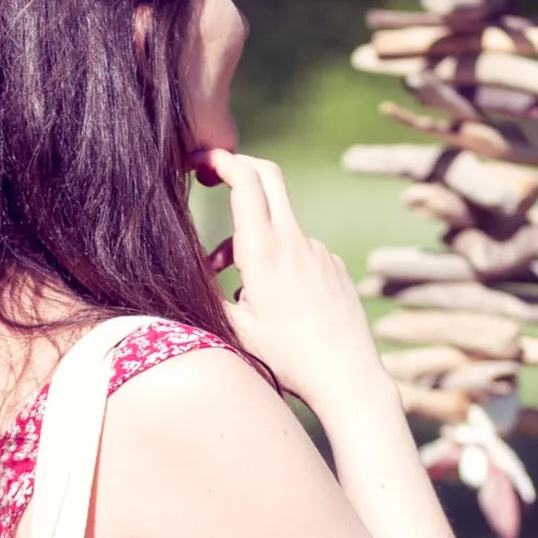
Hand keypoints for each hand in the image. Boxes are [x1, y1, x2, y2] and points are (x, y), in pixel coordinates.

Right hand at [191, 146, 384, 414]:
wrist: (348, 377)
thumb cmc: (289, 359)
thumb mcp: (236, 329)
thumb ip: (208, 293)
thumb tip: (189, 271)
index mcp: (265, 251)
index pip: (245, 181)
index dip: (221, 160)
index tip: (201, 160)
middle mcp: (295, 241)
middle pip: (268, 177)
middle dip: (239, 168)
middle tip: (214, 176)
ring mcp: (319, 251)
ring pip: (278, 225)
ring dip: (251, 239)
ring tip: (236, 287)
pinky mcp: (334, 266)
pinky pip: (299, 251)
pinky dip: (278, 261)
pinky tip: (277, 303)